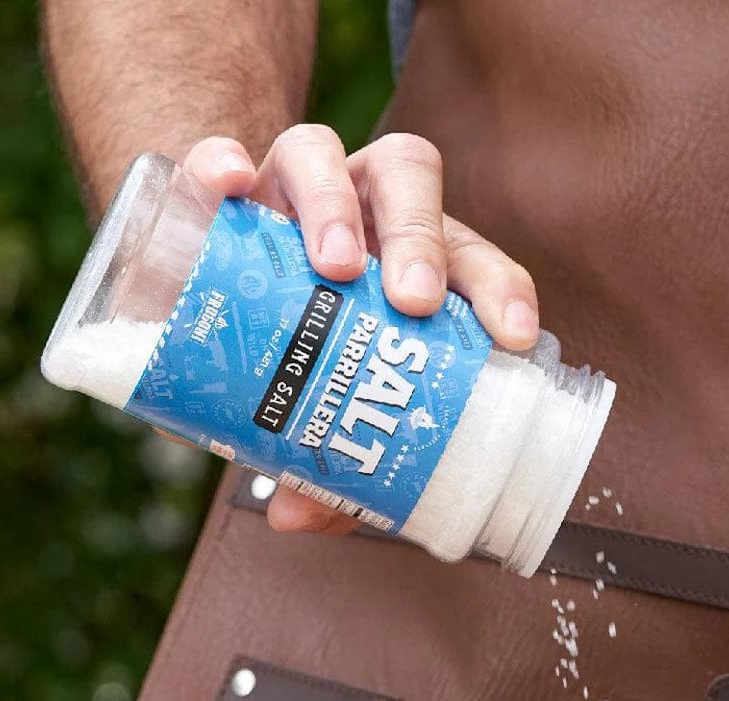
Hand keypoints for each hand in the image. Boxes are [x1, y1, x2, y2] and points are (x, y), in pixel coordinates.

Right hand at [181, 126, 540, 534]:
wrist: (214, 280)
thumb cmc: (291, 346)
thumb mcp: (320, 402)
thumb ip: (322, 461)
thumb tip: (299, 516)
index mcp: (405, 258)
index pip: (470, 256)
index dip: (499, 288)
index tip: (514, 338)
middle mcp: (357, 210)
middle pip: (408, 182)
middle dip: (422, 239)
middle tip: (412, 302)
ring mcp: (290, 190)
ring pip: (325, 155)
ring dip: (336, 203)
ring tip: (335, 265)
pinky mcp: (224, 189)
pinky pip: (219, 161)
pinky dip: (221, 166)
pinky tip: (227, 187)